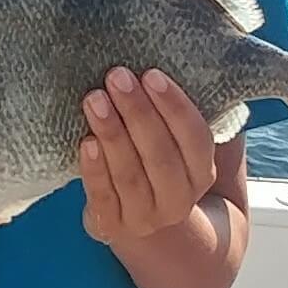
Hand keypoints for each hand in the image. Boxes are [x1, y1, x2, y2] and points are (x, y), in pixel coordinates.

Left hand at [79, 68, 216, 242]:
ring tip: (94, 99)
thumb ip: (186, 115)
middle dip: (138, 112)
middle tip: (116, 76)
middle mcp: (178, 199)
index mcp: (202, 174)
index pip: (196, 139)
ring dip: (112, 133)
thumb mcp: (183, 147)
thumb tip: (189, 62)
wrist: (147, 225)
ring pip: (130, 174)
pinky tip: (85, 142)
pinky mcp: (110, 226)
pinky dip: (94, 169)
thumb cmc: (160, 166)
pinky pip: (102, 196)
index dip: (175, 107)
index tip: (152, 74)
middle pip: (161, 155)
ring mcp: (144, 217)